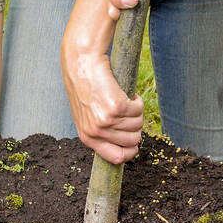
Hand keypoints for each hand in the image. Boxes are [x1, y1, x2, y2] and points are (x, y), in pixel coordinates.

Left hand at [61, 33, 144, 163]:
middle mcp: (97, 132)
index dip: (130, 151)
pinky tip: (127, 93)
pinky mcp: (117, 106)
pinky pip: (139, 109)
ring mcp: (107, 120)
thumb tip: (122, 144)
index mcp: (88, 139)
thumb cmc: (85, 88)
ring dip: (137, 111)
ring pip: (138, 124)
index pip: (117, 158)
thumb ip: (99, 132)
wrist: (83, 64)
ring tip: (125, 100)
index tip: (134, 143)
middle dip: (136, 127)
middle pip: (133, 141)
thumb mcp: (85, 116)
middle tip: (128, 113)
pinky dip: (137, 100)